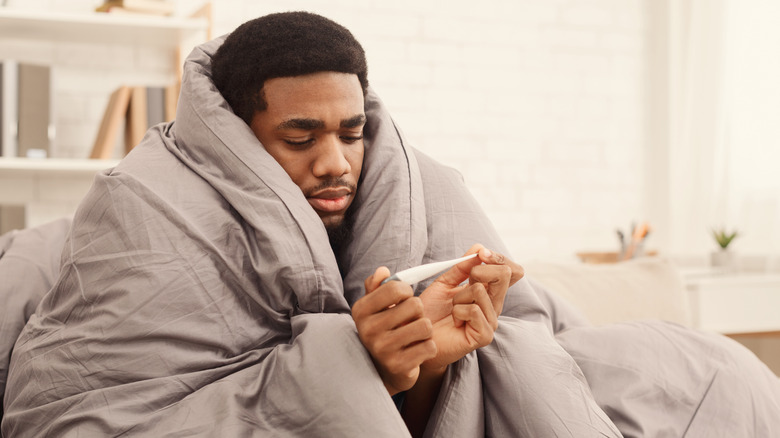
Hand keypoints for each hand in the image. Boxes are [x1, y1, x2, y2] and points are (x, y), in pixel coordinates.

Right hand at [352, 267, 437, 394]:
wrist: (382, 370)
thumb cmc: (382, 330)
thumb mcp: (375, 307)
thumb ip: (377, 286)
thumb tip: (382, 271)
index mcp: (361, 310)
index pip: (395, 287)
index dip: (407, 291)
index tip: (404, 300)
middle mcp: (368, 330)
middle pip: (415, 305)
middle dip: (419, 312)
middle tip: (409, 321)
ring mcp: (382, 349)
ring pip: (425, 326)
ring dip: (425, 330)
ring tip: (414, 335)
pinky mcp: (398, 366)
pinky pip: (430, 347)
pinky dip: (429, 347)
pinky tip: (417, 350)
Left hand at [418, 245, 523, 370]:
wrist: (419, 334)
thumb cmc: (432, 311)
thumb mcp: (446, 282)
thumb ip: (463, 266)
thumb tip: (480, 248)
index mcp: (489, 291)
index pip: (511, 270)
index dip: (499, 258)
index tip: (481, 254)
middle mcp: (495, 305)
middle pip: (505, 274)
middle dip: (479, 270)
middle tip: (465, 282)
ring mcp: (491, 321)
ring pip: (480, 291)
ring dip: (459, 296)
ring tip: (453, 309)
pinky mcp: (485, 335)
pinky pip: (474, 310)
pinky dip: (458, 311)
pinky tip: (455, 321)